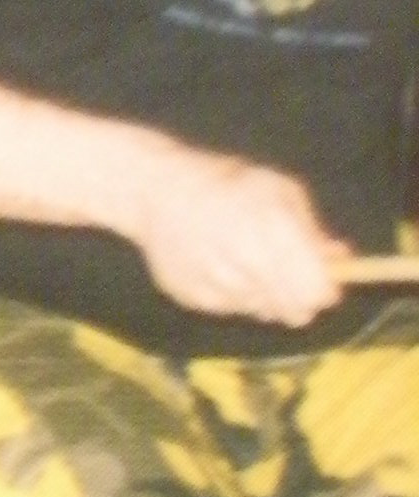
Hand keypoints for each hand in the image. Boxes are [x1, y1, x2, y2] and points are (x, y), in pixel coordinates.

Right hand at [131, 144, 348, 325]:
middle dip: (297, 299)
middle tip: (286, 277)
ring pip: (261, 312)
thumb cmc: (226, 184)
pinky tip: (219, 268)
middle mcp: (245, 260)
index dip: (324, 291)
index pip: (314, 290)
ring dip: (263, 295)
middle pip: (292, 311)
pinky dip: (232, 295)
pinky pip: (229, 310)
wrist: (156, 190)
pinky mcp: (191, 296)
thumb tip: (340, 259)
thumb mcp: (279, 190)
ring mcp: (215, 282)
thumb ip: (312, 229)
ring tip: (245, 264)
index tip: (323, 284)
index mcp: (272, 228)